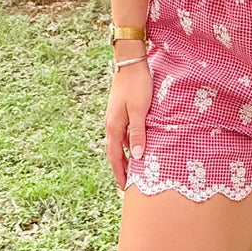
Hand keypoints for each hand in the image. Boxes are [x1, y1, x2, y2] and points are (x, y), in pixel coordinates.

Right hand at [104, 57, 153, 189]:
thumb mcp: (140, 111)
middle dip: (120, 168)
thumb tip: (137, 157)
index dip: (119, 173)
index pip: (114, 157)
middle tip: (126, 184)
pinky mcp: (121, 111)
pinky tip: (137, 146)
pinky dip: (128, 144)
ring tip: (133, 169)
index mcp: (114, 126)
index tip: (123, 188)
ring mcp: (115, 117)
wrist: (131, 62)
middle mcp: (111, 124)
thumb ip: (138, 134)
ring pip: (118, 143)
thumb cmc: (137, 85)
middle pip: (114, 152)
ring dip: (124, 157)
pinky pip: (123, 134)